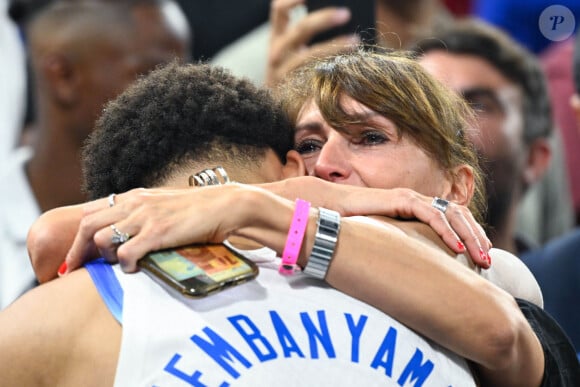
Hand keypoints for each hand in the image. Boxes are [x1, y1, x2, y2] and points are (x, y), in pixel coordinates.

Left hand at [64, 185, 271, 272]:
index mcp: (135, 196)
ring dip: (105, 257)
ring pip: (101, 238)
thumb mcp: (164, 206)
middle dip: (77, 251)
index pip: (92, 212)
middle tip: (75, 269)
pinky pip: (127, 253)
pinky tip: (135, 269)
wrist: (226, 205)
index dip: (77, 236)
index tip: (75, 255)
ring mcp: (146, 217)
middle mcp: (135, 203)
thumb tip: (128, 233)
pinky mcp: (159, 232)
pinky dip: (126, 265)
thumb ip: (144, 214)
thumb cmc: (199, 209)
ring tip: (118, 265)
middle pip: (88, 225)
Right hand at [261, 176, 492, 267]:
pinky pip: (430, 213)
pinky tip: (457, 249)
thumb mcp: (377, 243)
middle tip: (489, 263)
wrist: (321, 207)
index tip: (478, 263)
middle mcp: (414, 203)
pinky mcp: (398, 199)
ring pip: (451, 213)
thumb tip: (405, 279)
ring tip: (483, 258)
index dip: (467, 239)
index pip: (448, 223)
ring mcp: (408, 198)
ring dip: (470, 235)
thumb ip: (393, 252)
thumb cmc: (345, 226)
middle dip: (477, 238)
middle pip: (457, 217)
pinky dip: (446, 230)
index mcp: (412, 213)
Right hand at [266, 0, 358, 86]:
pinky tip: (347, 65)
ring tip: (355, 41)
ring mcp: (281, 72)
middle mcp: (275, 51)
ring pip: (307, 56)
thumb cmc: (295, 74)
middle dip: (324, 19)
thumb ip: (313, 34)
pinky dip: (330, 69)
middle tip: (346, 13)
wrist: (277, 110)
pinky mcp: (290, 91)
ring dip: (333, 46)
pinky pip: (311, 77)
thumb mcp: (298, 51)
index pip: (280, 9)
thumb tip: (344, 18)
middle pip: (300, 29)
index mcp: (277, 36)